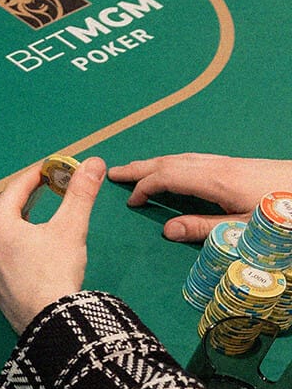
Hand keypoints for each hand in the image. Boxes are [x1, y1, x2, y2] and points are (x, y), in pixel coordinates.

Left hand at [0, 157, 105, 333]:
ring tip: (20, 224)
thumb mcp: (71, 229)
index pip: (13, 190)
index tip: (50, 171)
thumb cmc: (56, 272)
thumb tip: (94, 163)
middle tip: (18, 202)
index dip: (33, 176)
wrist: (49, 321)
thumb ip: (80, 194)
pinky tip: (20, 253)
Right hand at [108, 153, 291, 241]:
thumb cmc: (282, 213)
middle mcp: (218, 166)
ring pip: (182, 158)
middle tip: (113, 172)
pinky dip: (173, 164)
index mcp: (215, 181)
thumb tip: (167, 229)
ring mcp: (228, 163)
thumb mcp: (243, 230)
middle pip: (170, 161)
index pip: (167, 177)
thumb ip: (205, 229)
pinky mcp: (237, 166)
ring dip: (155, 164)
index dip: (144, 187)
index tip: (130, 203)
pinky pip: (194, 160)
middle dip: (140, 167)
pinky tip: (174, 170)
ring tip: (137, 170)